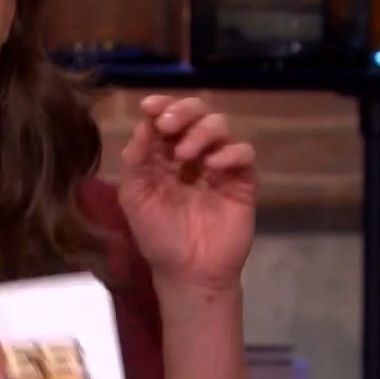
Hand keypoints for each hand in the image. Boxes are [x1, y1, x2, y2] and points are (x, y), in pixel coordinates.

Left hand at [116, 94, 256, 292]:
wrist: (188, 273)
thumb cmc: (158, 236)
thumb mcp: (135, 197)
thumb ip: (136, 160)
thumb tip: (142, 123)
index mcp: (163, 154)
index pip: (165, 117)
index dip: (160, 105)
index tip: (149, 106)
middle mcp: (192, 153)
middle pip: (196, 112)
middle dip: (182, 110)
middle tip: (168, 125)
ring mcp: (219, 165)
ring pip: (220, 125)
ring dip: (201, 131)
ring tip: (185, 155)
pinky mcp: (242, 180)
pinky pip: (244, 152)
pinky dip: (229, 152)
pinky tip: (212, 167)